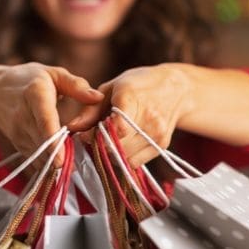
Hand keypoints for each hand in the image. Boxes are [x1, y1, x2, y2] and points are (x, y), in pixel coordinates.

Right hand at [0, 63, 103, 166]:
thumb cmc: (28, 79)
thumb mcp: (53, 74)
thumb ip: (76, 85)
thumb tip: (97, 98)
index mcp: (35, 95)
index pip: (44, 121)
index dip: (53, 141)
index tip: (62, 160)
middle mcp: (22, 116)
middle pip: (42, 143)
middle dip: (62, 156)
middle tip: (80, 165)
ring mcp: (17, 132)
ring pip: (40, 154)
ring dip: (56, 161)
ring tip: (72, 163)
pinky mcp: (17, 143)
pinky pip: (35, 159)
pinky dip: (49, 162)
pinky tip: (60, 159)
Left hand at [76, 64, 194, 167]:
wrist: (176, 89)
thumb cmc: (137, 85)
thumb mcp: (110, 89)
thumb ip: (90, 109)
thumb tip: (72, 128)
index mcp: (132, 98)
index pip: (116, 128)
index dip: (96, 136)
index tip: (85, 135)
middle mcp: (149, 117)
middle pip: (118, 146)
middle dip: (99, 146)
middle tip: (92, 139)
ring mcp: (158, 133)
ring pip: (125, 158)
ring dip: (110, 154)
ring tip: (106, 140)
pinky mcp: (162, 145)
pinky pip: (135, 162)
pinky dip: (123, 158)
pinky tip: (120, 145)